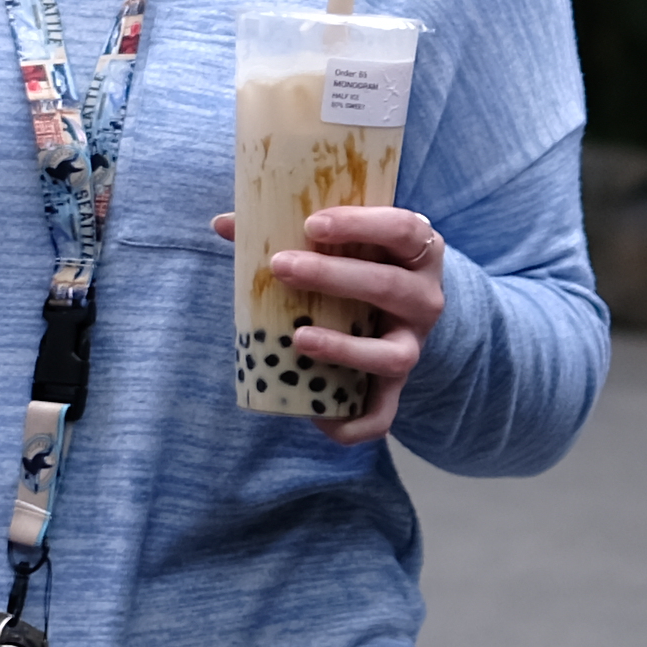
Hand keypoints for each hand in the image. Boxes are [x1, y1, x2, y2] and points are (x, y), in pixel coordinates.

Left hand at [220, 201, 448, 448]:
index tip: (313, 224)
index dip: (362, 225)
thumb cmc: (365, 263)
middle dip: (334, 277)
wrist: (404, 313)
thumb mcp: (347, 242)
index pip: (403, 228)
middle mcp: (424, 298)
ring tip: (299, 338)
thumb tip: (222, 223)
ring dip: (345, 350)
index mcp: (417, 251)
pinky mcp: (397, 386)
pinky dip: (354, 423)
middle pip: (390, 286)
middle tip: (281, 266)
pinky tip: (317, 419)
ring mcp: (414, 345)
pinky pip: (383, 415)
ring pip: (395, 356)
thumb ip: (291, 229)